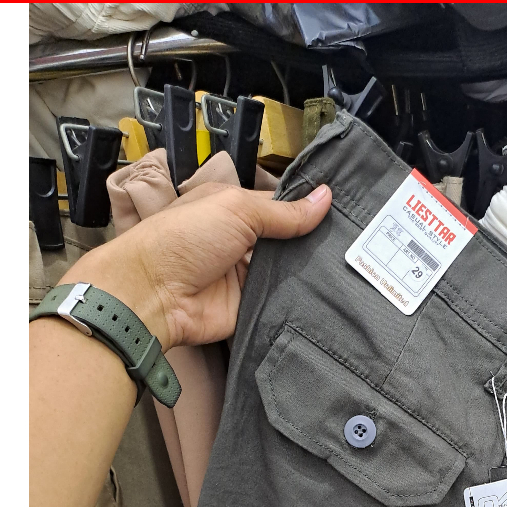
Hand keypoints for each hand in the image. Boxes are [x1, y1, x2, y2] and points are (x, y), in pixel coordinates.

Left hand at [63, 182, 331, 350]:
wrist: (155, 294)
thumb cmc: (183, 239)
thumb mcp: (237, 210)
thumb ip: (284, 211)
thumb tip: (325, 198)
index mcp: (233, 210)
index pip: (279, 208)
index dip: (307, 210)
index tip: (343, 212)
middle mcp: (240, 242)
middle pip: (286, 242)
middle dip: (311, 244)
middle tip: (350, 244)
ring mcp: (245, 277)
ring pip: (287, 274)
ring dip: (306, 273)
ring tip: (344, 267)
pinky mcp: (249, 308)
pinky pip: (280, 303)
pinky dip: (297, 301)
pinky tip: (326, 295)